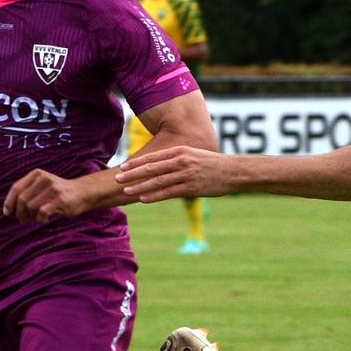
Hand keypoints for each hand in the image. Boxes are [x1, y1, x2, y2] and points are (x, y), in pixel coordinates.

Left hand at [3, 168, 91, 221]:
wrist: (83, 193)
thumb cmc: (58, 193)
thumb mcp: (42, 185)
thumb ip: (27, 191)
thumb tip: (8, 208)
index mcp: (37, 174)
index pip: (16, 188)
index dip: (9, 202)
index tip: (7, 213)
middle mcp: (44, 179)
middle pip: (22, 200)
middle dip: (20, 213)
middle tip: (24, 220)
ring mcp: (52, 189)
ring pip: (31, 207)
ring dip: (32, 216)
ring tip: (38, 217)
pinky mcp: (60, 200)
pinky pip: (42, 213)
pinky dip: (41, 219)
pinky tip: (45, 219)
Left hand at [114, 145, 235, 201]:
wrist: (233, 171)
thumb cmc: (212, 164)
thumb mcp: (194, 155)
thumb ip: (178, 160)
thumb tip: (163, 166)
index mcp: (180, 151)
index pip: (153, 157)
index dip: (136, 163)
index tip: (123, 167)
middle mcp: (181, 161)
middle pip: (151, 168)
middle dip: (133, 174)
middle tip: (118, 179)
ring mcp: (185, 174)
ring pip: (157, 181)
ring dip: (140, 187)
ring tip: (126, 191)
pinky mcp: (191, 188)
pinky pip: (168, 192)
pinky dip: (154, 195)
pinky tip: (143, 199)